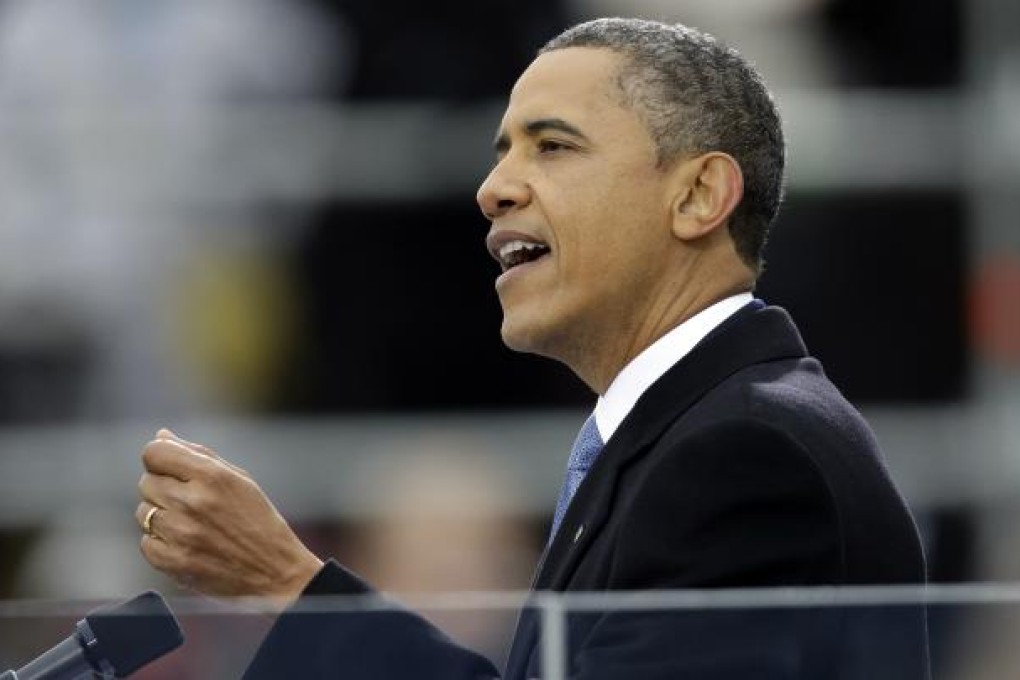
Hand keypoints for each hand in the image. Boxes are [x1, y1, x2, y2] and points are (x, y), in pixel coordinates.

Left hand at [137, 429, 322, 606]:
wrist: (274, 571)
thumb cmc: (258, 520)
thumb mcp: (239, 479)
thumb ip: (198, 454)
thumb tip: (161, 436)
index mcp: (212, 476)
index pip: (155, 453)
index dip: (159, 458)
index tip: (169, 467)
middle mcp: (193, 502)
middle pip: (147, 482)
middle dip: (164, 488)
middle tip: (191, 501)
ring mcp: (180, 534)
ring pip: (143, 512)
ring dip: (162, 516)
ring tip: (192, 525)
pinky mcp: (172, 562)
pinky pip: (146, 542)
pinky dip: (161, 543)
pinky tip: (187, 544)